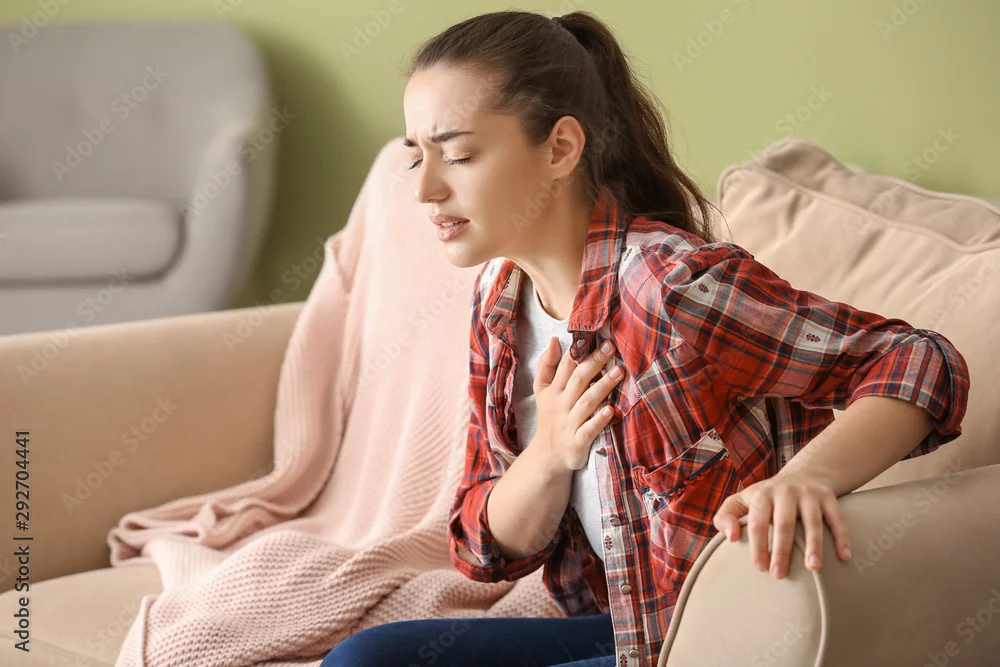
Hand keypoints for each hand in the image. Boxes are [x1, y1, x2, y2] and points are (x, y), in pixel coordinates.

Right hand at [533, 336, 622, 472]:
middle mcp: (561, 405)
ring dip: (602, 386)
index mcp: (554, 390)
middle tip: (612, 347)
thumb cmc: (550, 418)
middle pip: (578, 379)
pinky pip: (589, 430)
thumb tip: (555, 340)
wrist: (547, 457)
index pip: (566, 365)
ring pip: (586, 402)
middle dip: (595, 362)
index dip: (579, 350)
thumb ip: (547, 365)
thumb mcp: (542, 391)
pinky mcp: (577, 442)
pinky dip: (599, 420)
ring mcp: (569, 424)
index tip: (597, 335)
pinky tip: (611, 410)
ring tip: (619, 372)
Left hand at [712, 474, 851, 578]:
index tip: (760, 568)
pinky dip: (842, 536)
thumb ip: (725, 517)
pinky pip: (837, 518)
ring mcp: (809, 494)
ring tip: (813, 568)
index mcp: (762, 495)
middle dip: (781, 550)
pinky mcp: (828, 497)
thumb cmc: (765, 499)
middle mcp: (785, 492)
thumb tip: (731, 538)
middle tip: (779, 575)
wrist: (802, 475)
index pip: (757, 522)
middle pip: (784, 524)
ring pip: (812, 521)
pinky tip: (844, 556)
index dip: (757, 545)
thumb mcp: (741, 501)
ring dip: (814, 545)